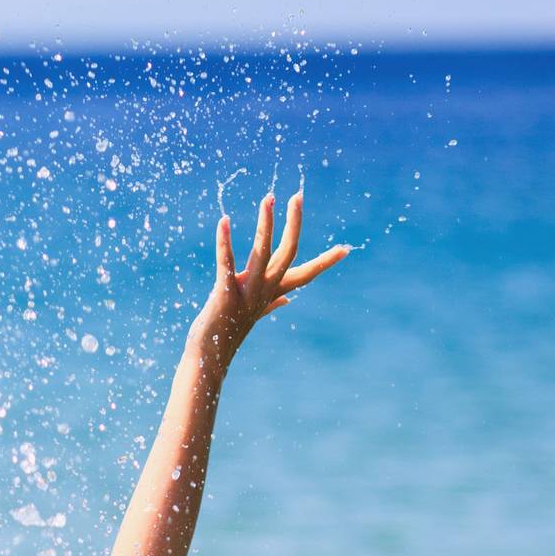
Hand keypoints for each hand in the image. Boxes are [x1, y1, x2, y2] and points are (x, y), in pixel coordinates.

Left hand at [188, 189, 349, 377]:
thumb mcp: (253, 314)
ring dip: (266, 224)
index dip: (325, 262)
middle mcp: (264, 291)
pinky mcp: (225, 295)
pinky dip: (224, 242)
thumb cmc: (227, 333)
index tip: (347, 248)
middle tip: (297, 196)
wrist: (208, 359)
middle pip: (289, 253)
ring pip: (263, 252)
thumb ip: (272, 303)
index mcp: (272, 293)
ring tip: (268, 198)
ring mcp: (247, 293)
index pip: (305, 275)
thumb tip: (287, 300)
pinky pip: (226, 263)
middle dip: (294, 224)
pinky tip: (223, 221)